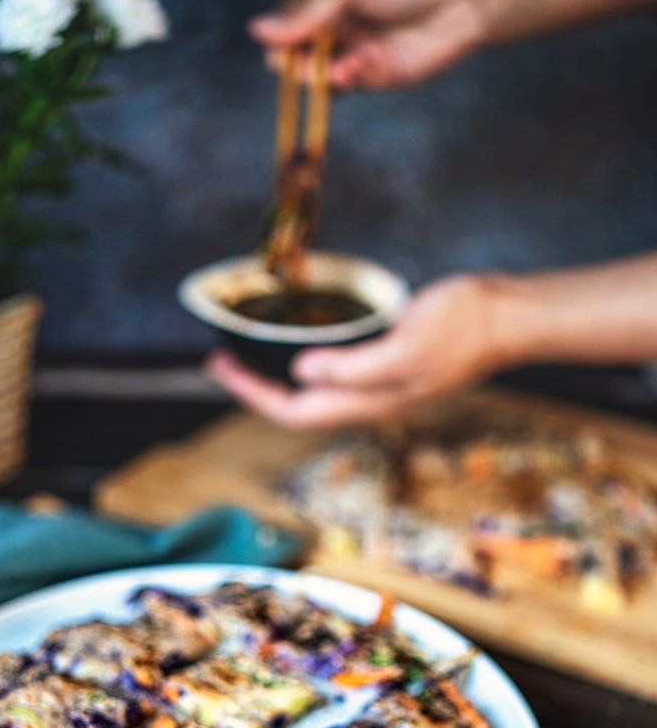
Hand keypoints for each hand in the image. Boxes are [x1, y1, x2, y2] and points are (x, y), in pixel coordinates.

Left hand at [205, 275, 504, 429]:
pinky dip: (306, 359)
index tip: (221, 368)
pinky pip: (333, 369)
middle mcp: (369, 398)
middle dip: (256, 389)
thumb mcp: (405, 347)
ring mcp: (379, 381)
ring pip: (314, 391)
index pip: (295, 411)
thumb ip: (354, 368)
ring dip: (277, 377)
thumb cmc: (463, 328)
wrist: (506, 316)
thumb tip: (302, 374)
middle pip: (298, 407)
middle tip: (221, 362)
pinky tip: (299, 340)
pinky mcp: (387, 359)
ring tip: (248, 356)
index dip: (253, 395)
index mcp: (369, 401)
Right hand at [250, 0, 491, 89]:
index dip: (278, 41)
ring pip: (321, 77)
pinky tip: (345, 73)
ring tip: (316, 73)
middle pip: (300, 56)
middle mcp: (339, 29)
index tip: (272, 49)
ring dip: (314, 78)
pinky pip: (349, 86)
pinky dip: (342, 83)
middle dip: (292, 64)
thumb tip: (257, 31)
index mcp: (328, 3)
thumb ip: (308, 13)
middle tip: (287, 66)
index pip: (290, 27)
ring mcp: (357, 54)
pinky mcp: (377, 76)